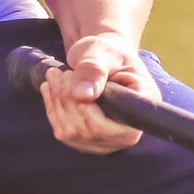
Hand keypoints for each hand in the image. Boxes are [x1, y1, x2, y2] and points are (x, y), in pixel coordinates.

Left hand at [40, 34, 156, 154]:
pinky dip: (52, 108)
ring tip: (56, 75)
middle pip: (88, 130)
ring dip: (57, 101)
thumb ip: (93, 70)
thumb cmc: (107, 53)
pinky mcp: (88, 141)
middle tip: (60, 71)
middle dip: (66, 97)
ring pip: (72, 132)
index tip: (72, 77)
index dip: (87, 109)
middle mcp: (128, 131)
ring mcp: (107, 141)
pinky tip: (51, 88)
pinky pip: (63, 132)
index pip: (114, 125)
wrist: (103, 60)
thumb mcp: (101, 52)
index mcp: (142, 106)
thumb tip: (83, 96)